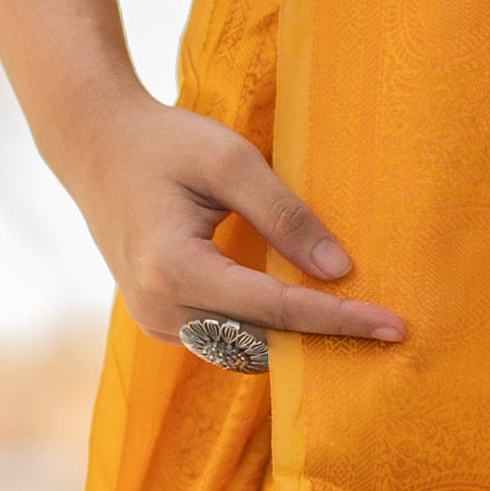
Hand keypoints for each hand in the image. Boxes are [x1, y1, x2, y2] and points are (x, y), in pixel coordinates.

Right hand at [65, 83, 406, 357]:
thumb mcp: (230, 160)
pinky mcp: (158, 321)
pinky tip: (305, 313)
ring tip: (356, 324)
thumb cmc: (164, 142)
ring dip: (297, 339)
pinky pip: (225, 340)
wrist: (94, 145)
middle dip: (325, 337)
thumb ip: (285, 215)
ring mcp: (154, 321)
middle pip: (263, 339)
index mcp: (174, 269)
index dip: (339, 319)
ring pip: (245, 348)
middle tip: (389, 328)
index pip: (276, 309)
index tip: (394, 327)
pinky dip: (266, 331)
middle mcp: (159, 308)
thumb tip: (340, 271)